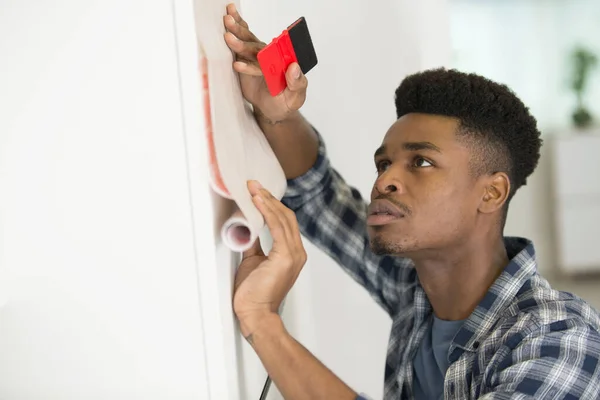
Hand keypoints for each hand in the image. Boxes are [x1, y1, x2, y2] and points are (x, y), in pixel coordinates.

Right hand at [223, 3, 307, 123]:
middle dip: (244, 42)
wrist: (272, 108)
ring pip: (248, 41)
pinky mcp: (245, 58)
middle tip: (231, 38)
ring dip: (237, 34)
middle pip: (257, 46)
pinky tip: (225, 24)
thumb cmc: (285, 102)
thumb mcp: (295, 98)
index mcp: (284, 62)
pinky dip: (234, 34)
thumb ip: (297, 83)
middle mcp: (271, 55)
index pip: (274, 57)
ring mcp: (257, 55)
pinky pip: (239, 45)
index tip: (256, 57)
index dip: (264, 54)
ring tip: (227, 34)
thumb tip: (294, 67)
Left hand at [233, 180, 306, 337]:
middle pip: (286, 217)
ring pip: (283, 219)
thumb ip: (255, 244)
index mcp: (292, 253)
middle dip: (269, 199)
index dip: (272, 205)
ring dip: (267, 201)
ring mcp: (293, 254)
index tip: (258, 192)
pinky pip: (277, 228)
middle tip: (254, 185)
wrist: (255, 314)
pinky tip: (258, 202)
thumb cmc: (254, 293)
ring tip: (253, 189)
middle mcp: (297, 252)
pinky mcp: (285, 257)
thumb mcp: (254, 262)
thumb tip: (248, 227)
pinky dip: (267, 212)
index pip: (286, 222)